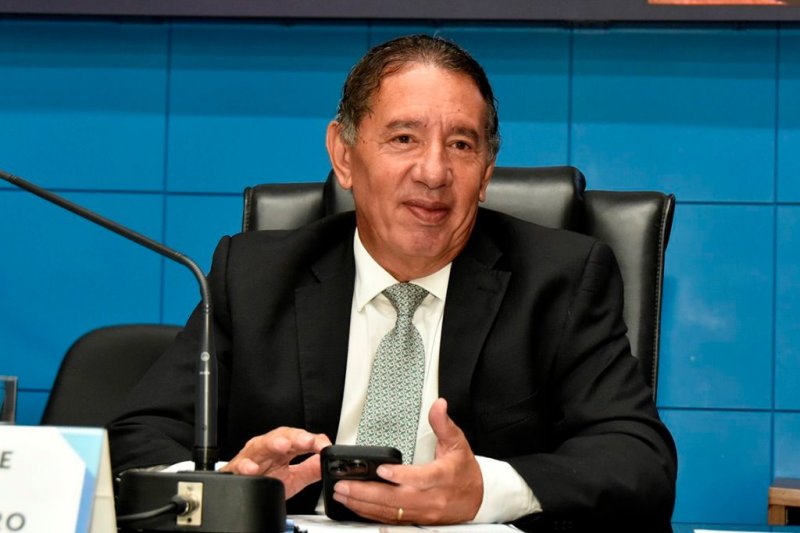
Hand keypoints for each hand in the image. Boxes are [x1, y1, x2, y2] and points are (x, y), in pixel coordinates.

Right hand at [221, 426, 330, 498]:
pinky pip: (239, 466)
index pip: (300, 439)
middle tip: (308, 441)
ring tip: (283, 445)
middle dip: (295, 437)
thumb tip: (327, 462)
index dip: (314, 441)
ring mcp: (251, 457)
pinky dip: (245, 466)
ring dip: (272, 444)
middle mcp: (267, 449)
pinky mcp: (236, 469)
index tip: (325, 447)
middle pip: (282, 436)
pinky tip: (253, 469)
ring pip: (261, 445)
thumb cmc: (266, 480)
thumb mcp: (293, 479)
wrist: (241, 496)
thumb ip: (310, 470)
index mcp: (283, 449)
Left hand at [333, 398, 482, 523]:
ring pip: (389, 512)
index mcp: (442, 477)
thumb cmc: (464, 472)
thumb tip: (439, 405)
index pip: (420, 478)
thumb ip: (443, 424)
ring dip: (363, 504)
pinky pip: (390, 519)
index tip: (382, 469)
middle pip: (396, 499)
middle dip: (367, 493)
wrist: (477, 499)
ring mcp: (422, 512)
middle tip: (344, 485)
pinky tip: (356, 506)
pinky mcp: (415, 519)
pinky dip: (370, 513)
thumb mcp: (458, 443)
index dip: (401, 476)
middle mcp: (431, 498)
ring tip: (342, 494)